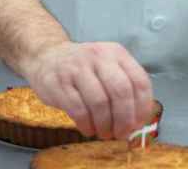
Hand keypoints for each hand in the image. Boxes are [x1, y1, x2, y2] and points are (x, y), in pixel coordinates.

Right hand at [22, 41, 153, 140]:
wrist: (45, 57)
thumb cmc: (82, 70)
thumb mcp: (107, 69)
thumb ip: (125, 90)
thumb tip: (137, 124)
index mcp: (116, 53)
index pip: (139, 81)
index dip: (142, 108)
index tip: (137, 124)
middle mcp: (97, 56)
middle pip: (121, 92)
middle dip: (124, 119)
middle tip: (120, 134)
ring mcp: (76, 68)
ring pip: (99, 102)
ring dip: (104, 125)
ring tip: (103, 133)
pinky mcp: (57, 82)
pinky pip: (78, 109)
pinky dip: (86, 124)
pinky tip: (87, 128)